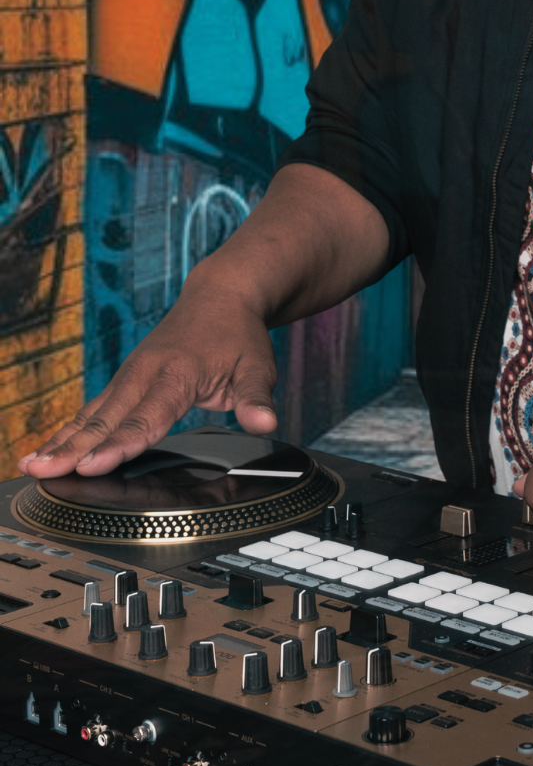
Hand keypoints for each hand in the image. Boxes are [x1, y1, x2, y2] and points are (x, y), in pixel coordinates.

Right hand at [19, 287, 278, 477]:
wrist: (222, 294)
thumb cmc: (239, 334)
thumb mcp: (258, 364)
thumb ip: (256, 398)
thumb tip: (266, 424)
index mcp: (178, 373)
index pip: (147, 417)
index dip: (120, 444)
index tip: (92, 465)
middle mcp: (146, 373)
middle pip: (108, 418)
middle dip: (75, 447)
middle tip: (45, 471)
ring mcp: (130, 375)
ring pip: (92, 413)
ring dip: (62, 440)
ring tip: (32, 466)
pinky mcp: (124, 380)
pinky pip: (92, 409)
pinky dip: (68, 430)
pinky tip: (46, 451)